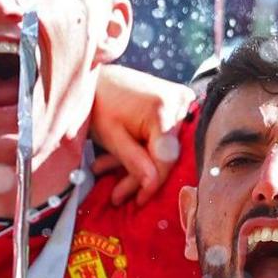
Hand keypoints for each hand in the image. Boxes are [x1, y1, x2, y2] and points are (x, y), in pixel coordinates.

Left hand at [88, 68, 193, 206]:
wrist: (98, 77)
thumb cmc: (99, 103)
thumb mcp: (112, 136)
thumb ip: (134, 161)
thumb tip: (151, 186)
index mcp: (163, 111)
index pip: (165, 159)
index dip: (152, 183)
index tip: (140, 201)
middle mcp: (178, 104)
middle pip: (164, 154)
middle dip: (139, 176)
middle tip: (118, 195)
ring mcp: (179, 101)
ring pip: (162, 147)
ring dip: (136, 164)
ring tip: (106, 173)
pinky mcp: (175, 102)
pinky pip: (162, 135)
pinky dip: (141, 148)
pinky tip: (117, 159)